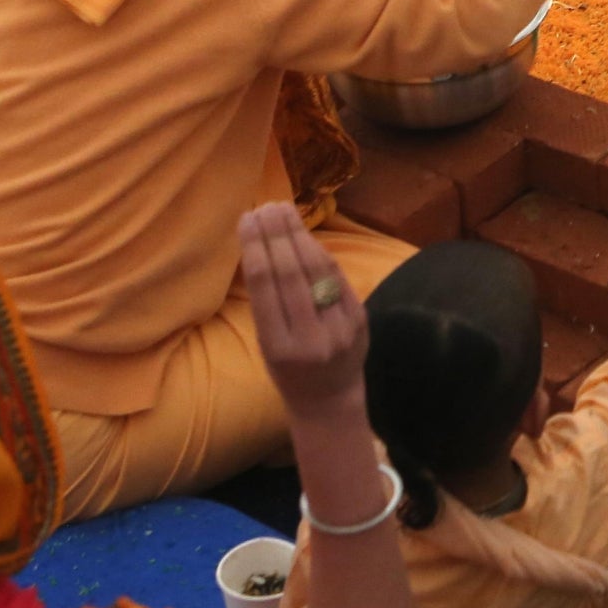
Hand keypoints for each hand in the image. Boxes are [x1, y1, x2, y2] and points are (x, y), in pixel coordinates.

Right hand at [238, 200, 369, 417]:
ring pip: (318, 272)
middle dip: (277, 235)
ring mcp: (339, 327)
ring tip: (283, 210)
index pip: (266, 287)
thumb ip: (268, 304)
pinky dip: (321, 253)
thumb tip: (262, 247)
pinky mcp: (360, 318)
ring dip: (299, 235)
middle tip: (265, 206)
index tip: (247, 219)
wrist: (329, 400)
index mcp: (278, 347)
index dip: (256, 248)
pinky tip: (306, 235)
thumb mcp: (267, 346)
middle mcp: (310, 337)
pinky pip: (338, 278)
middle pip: (292, 274)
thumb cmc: (288, 370)